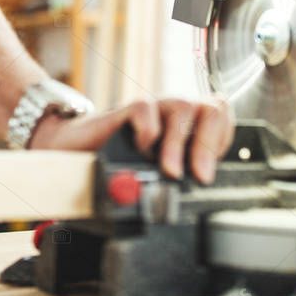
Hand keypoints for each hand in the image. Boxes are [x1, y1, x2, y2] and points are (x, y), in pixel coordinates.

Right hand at [28, 96, 233, 183]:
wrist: (73, 154)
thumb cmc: (118, 167)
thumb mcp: (157, 175)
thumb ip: (179, 176)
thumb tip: (200, 189)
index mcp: (187, 126)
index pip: (222, 116)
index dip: (222, 139)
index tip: (208, 169)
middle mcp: (173, 113)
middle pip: (210, 108)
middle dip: (208, 144)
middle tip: (198, 177)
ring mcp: (152, 108)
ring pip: (183, 106)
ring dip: (179, 144)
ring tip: (168, 171)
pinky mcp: (125, 110)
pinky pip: (146, 108)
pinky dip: (148, 131)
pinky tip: (140, 150)